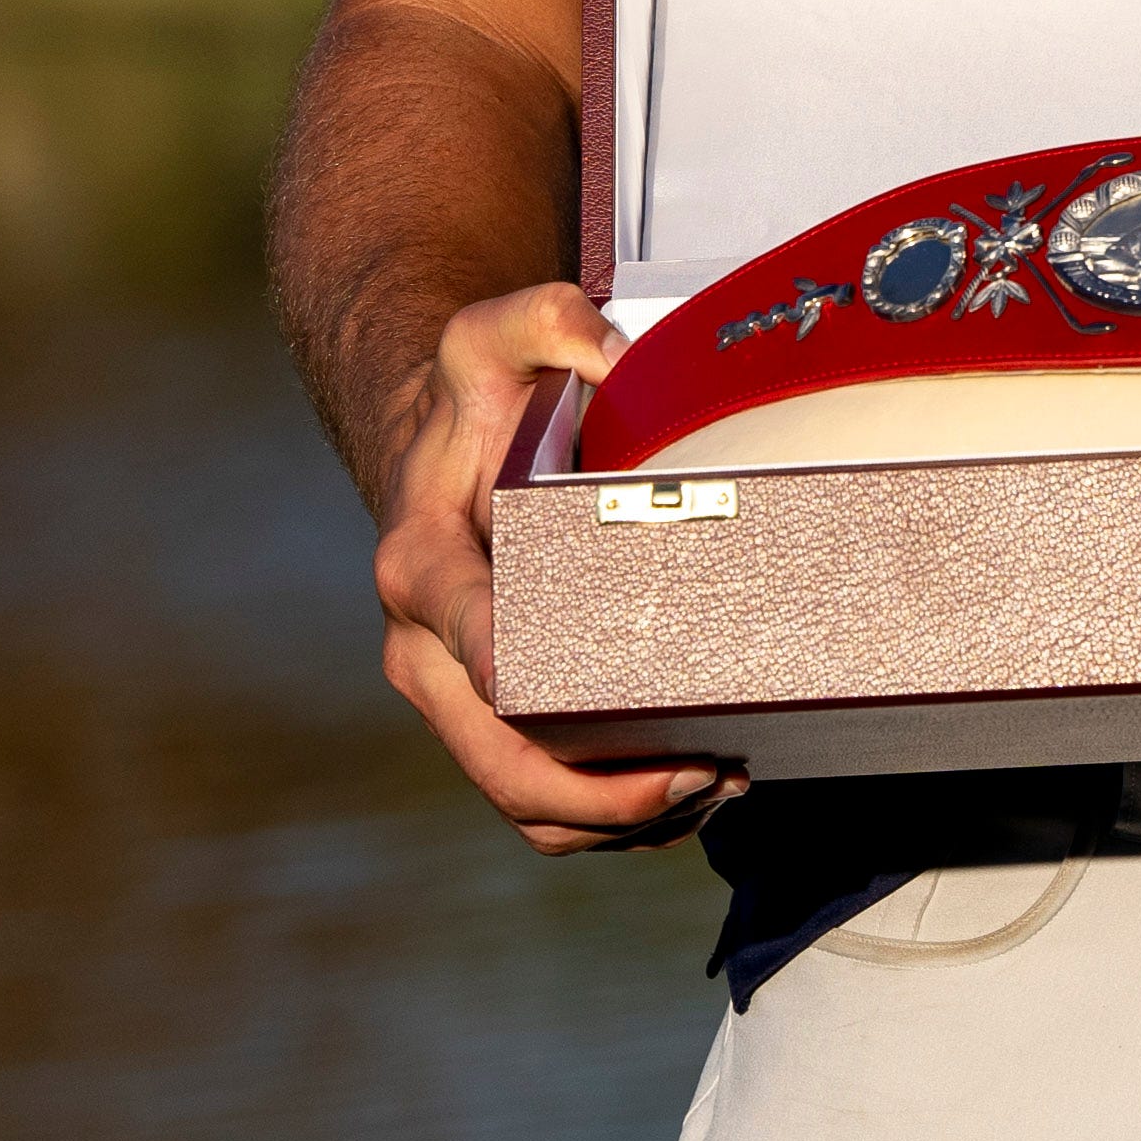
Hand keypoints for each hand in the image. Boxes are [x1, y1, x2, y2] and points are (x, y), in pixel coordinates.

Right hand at [367, 281, 736, 851]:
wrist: (441, 445)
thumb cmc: (484, 396)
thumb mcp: (502, 331)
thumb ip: (548, 319)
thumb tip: (622, 358)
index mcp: (422, 564)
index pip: (470, 639)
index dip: (529, 687)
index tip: (614, 712)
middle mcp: (425, 647)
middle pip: (499, 760)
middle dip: (601, 789)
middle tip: (708, 771)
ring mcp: (455, 696)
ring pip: (521, 802)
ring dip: (616, 821)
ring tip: (718, 788)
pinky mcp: (491, 721)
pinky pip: (541, 803)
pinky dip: (611, 821)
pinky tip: (691, 794)